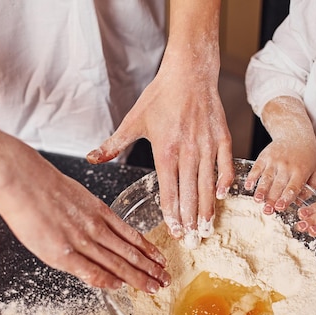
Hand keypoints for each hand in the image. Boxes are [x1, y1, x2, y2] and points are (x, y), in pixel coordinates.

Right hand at [0, 154, 169, 293]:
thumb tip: (101, 232)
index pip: (132, 236)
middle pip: (130, 253)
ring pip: (117, 263)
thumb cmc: (44, 185)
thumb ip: (91, 216)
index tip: (161, 261)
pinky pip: (91, 271)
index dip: (149, 251)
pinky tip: (120, 286)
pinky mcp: (63, 253)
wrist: (23, 179)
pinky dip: (108, 280)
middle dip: (150, 268)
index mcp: (101, 212)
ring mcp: (81, 241)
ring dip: (138, 277)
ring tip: (154, 287)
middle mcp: (96, 227)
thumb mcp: (78, 196)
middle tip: (166, 280)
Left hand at [87, 48, 233, 248]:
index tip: (175, 232)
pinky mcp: (223, 138)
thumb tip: (90, 159)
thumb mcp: (133, 121)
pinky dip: (224, 182)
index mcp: (165, 151)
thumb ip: (113, 144)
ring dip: (207, 209)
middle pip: (190, 194)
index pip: (169, 191)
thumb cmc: (160, 96)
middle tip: (192, 241)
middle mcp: (187, 152)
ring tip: (206, 228)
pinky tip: (222, 197)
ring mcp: (207, 146)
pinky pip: (225, 166)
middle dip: (190, 220)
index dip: (172, 215)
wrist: (189, 73)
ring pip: (208, 185)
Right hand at [245, 97, 315, 214]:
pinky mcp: (265, 156)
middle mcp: (287, 166)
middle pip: (278, 185)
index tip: (280, 208)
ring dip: (261, 190)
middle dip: (272, 199)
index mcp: (301, 171)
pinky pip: (257, 168)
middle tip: (267, 210)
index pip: (292, 187)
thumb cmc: (306, 154)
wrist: (295, 133)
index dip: (286, 198)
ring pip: (266, 178)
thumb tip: (301, 204)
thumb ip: (309, 187)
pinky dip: (251, 177)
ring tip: (257, 200)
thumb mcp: (314, 169)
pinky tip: (248, 186)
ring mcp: (275, 161)